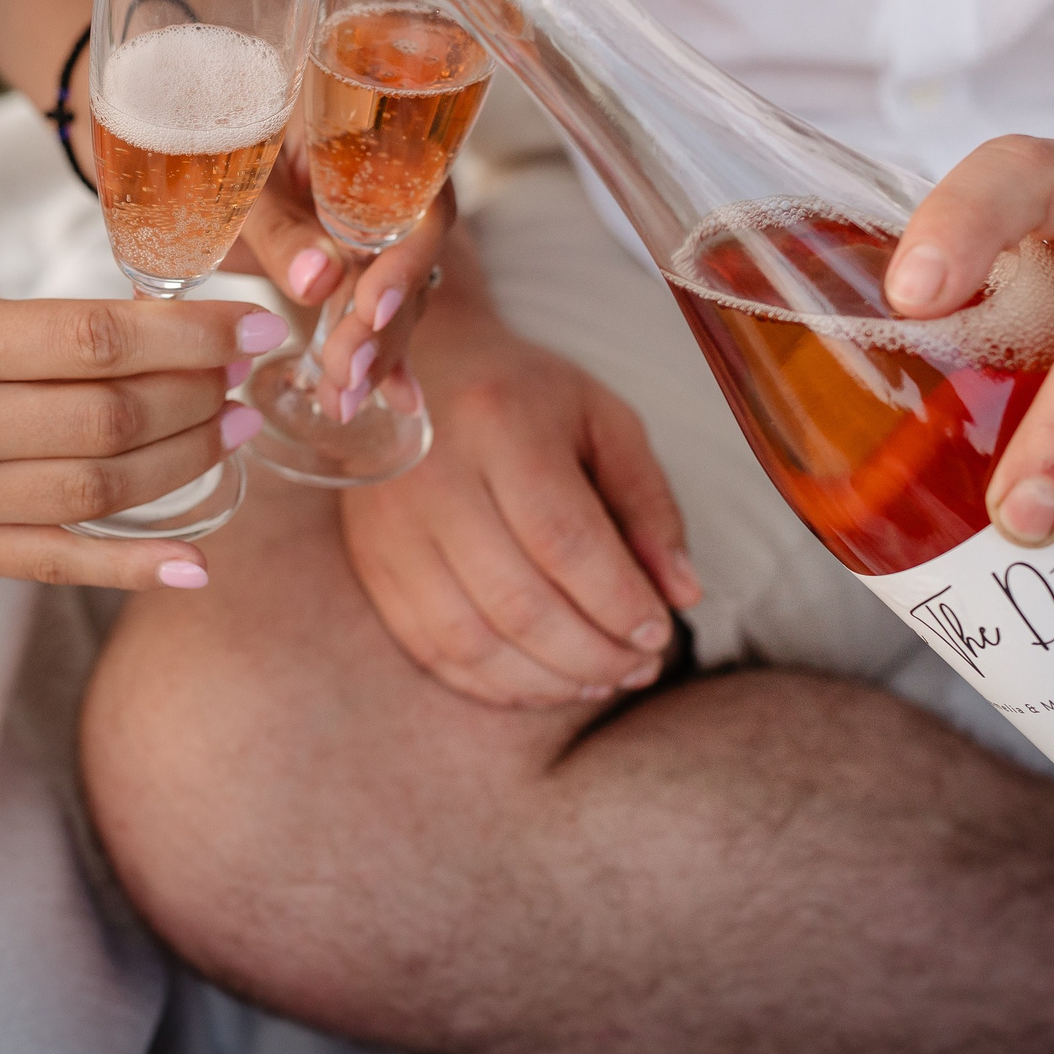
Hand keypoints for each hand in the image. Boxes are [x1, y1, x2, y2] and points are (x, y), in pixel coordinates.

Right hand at [0, 285, 287, 589]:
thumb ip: (42, 331)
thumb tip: (172, 340)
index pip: (98, 340)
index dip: (191, 336)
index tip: (252, 327)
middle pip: (111, 416)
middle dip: (198, 396)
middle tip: (242, 378)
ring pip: (99, 485)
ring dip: (185, 461)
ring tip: (230, 432)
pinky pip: (58, 561)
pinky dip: (134, 566)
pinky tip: (197, 561)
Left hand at [231, 132, 453, 413]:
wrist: (208, 139)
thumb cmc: (226, 140)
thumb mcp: (244, 176)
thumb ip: (278, 224)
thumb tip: (319, 281)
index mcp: (378, 142)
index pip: (420, 202)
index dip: (404, 260)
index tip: (372, 310)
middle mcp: (394, 187)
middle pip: (411, 263)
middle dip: (381, 328)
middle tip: (346, 375)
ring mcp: (380, 229)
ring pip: (396, 295)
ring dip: (374, 352)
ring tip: (342, 401)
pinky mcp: (362, 264)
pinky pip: (382, 311)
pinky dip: (383, 356)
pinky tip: (396, 399)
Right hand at [341, 276, 703, 706]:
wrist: (416, 369)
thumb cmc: (526, 398)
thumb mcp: (603, 422)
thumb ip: (648, 504)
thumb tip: (682, 594)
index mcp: (498, 422)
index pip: (564, 539)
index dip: (619, 602)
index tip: (661, 633)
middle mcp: (432, 475)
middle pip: (518, 601)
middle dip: (593, 653)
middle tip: (641, 666)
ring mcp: (390, 526)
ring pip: (471, 640)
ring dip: (548, 680)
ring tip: (601, 680)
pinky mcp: (371, 563)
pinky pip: (430, 650)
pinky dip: (493, 684)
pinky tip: (543, 682)